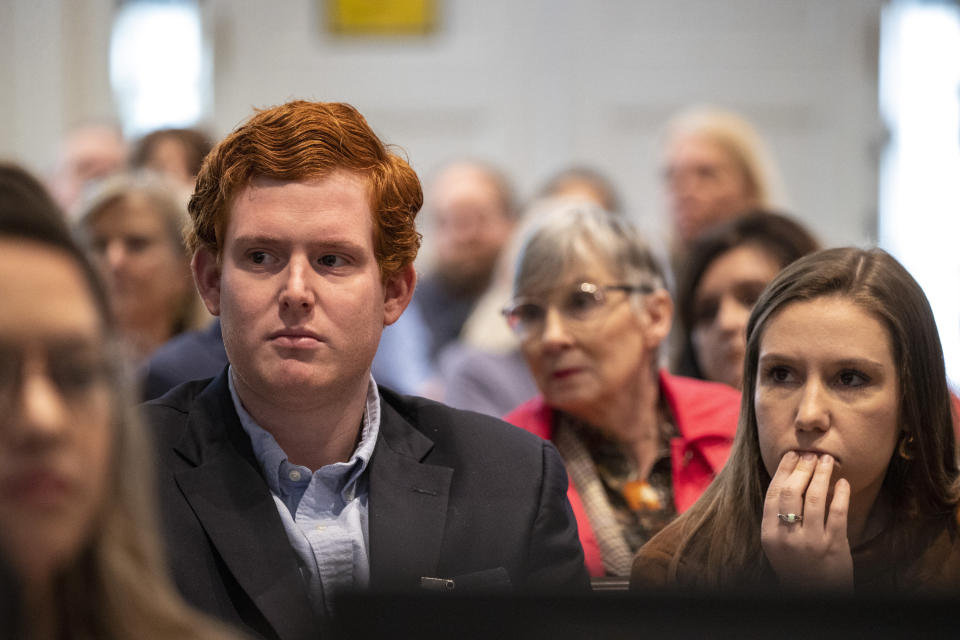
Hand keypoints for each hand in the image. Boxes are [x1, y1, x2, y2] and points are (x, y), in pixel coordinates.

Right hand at [760, 451, 853, 590]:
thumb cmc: (797, 565)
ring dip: (821, 475)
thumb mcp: (778, 543)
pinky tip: (843, 483)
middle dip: (802, 468)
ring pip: (815, 498)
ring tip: (827, 461)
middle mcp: (787, 537)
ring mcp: (811, 542)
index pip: (773, 493)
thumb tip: (789, 477)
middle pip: (792, 492)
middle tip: (811, 455)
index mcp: (769, 535)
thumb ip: (778, 517)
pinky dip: (841, 494)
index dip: (784, 471)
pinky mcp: (834, 547)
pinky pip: (838, 513)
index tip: (793, 455)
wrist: (815, 596)